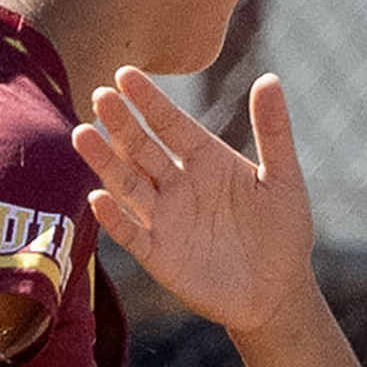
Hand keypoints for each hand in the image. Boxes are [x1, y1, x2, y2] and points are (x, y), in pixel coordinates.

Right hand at [80, 68, 316, 333]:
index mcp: (206, 159)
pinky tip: (97, 198)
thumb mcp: (284, 178)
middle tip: (99, 95)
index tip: (126, 73)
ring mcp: (165, 219)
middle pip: (142, 149)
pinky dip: (114, 219)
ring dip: (106, 162)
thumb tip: (269, 78)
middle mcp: (178, 184)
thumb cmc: (284, 231)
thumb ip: (273, 131)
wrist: (278, 292)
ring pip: (128, 185)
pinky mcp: (159, 256)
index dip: (149, 101)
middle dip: (121, 124)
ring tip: (82, 134)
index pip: (171, 124)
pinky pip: (132, 234)